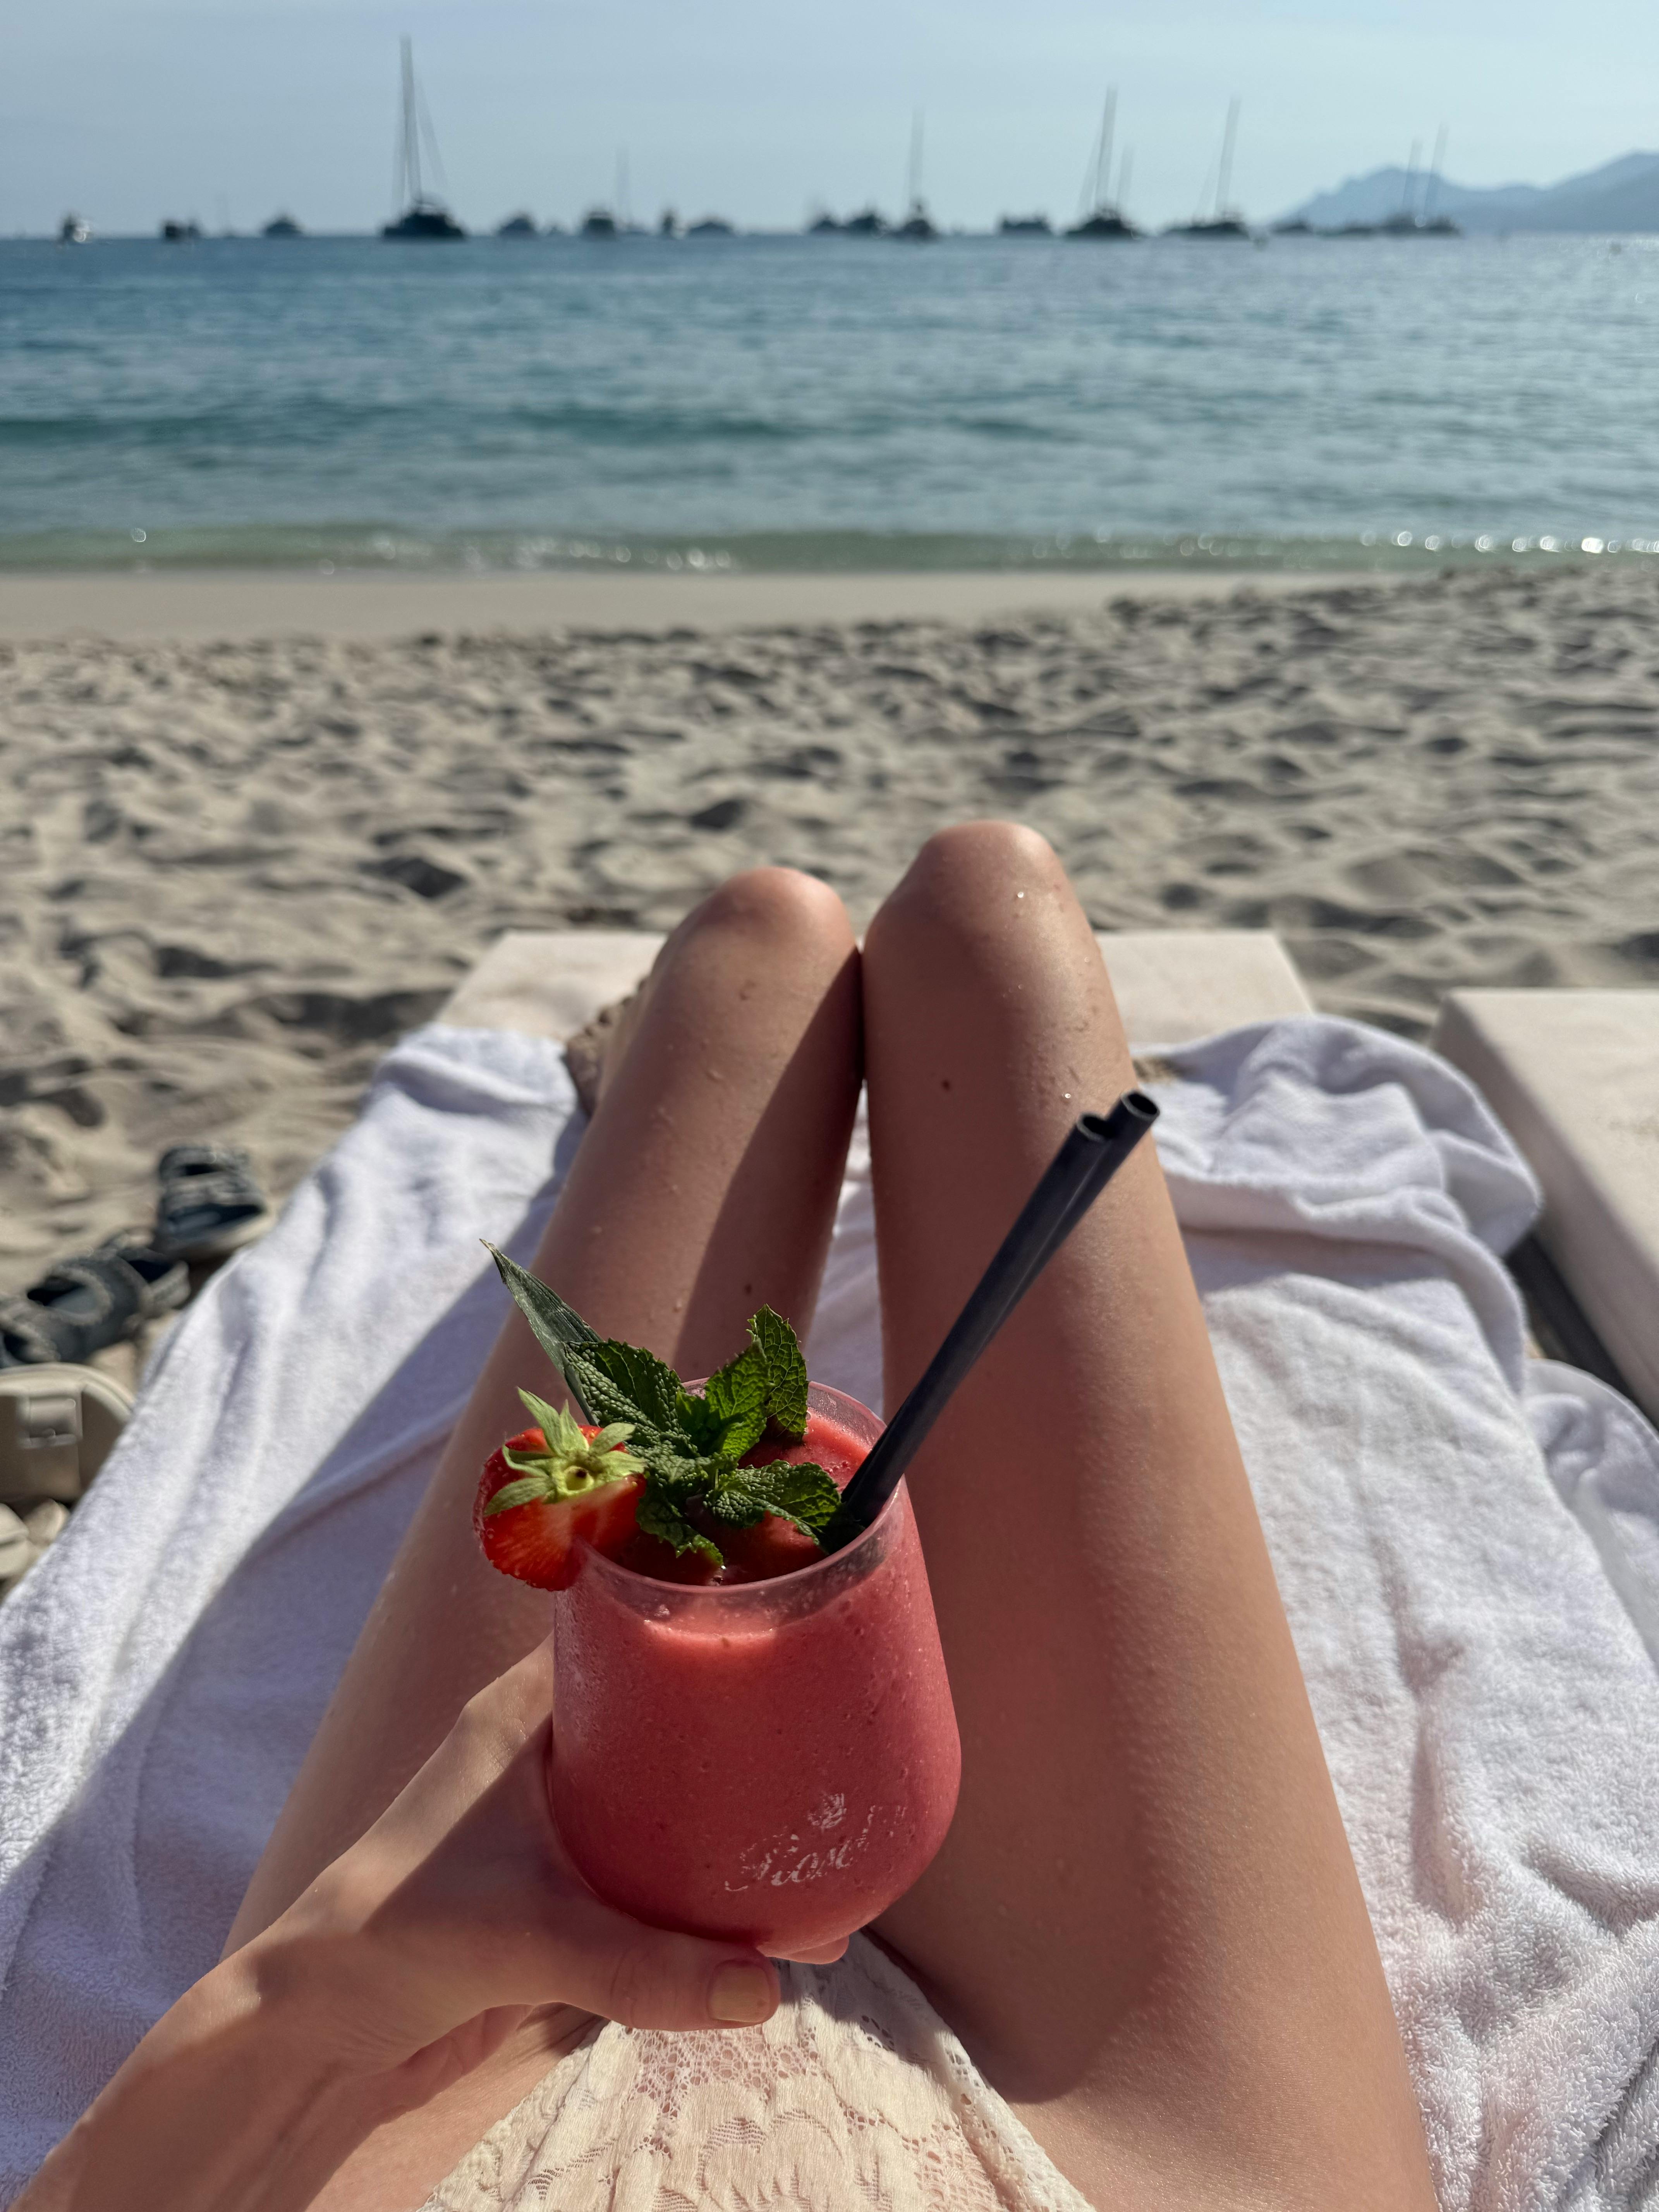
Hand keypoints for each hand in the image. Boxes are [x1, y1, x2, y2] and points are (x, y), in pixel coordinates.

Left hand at [22, 1645, 812, 2211]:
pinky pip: (658, 1849)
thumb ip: (646, 1967)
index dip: (705, 1606)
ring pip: (669, 1776)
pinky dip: (706, 1862)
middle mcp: (553, 1741)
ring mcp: (564, 1808)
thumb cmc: (395, 1935)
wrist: (323, 2022)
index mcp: (532, 1707)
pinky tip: (767, 1894)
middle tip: (833, 1721)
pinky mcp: (571, 1876)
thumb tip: (767, 1986)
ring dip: (731, 1792)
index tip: (789, 1606)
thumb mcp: (530, 1939)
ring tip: (823, 1813)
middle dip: (743, 1710)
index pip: (632, 1622)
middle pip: (667, 1699)